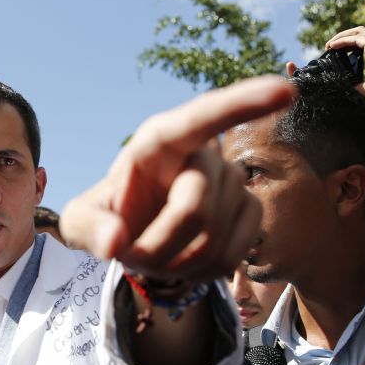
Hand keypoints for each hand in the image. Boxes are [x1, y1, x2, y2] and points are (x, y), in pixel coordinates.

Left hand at [60, 76, 293, 283]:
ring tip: (155, 254)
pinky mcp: (250, 212)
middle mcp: (203, 155)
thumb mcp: (79, 222)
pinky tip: (184, 261)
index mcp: (160, 141)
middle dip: (157, 247)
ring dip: (176, 265)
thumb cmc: (106, 218)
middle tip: (129, 255)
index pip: (204, 117)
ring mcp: (233, 182)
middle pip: (195, 210)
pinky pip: (232, 257)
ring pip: (214, 240)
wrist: (133, 236)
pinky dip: (202, 273)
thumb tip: (115, 241)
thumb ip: (89, 228)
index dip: (243, 104)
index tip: (286, 91)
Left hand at [326, 26, 364, 103]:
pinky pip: (356, 39)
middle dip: (344, 36)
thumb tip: (352, 88)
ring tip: (329, 44)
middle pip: (361, 32)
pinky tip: (333, 46)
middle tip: (330, 45)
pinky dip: (343, 40)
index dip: (351, 42)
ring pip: (358, 32)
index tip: (338, 50)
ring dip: (342, 36)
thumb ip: (363, 85)